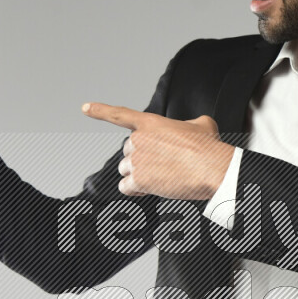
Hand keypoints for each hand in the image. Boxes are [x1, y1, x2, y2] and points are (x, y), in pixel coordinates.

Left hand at [82, 101, 235, 199]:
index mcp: (150, 123)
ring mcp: (136, 160)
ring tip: (162, 177)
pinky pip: (125, 188)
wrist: (212, 168)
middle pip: (128, 152)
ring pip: (126, 170)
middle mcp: (138, 139)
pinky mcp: (138, 180)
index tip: (85, 108)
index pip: (119, 114)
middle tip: (164, 166)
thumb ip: (188, 125)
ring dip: (139, 176)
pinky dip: (136, 190)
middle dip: (141, 160)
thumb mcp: (202, 125)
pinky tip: (153, 188)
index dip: (100, 111)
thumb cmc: (209, 149)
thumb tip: (194, 129)